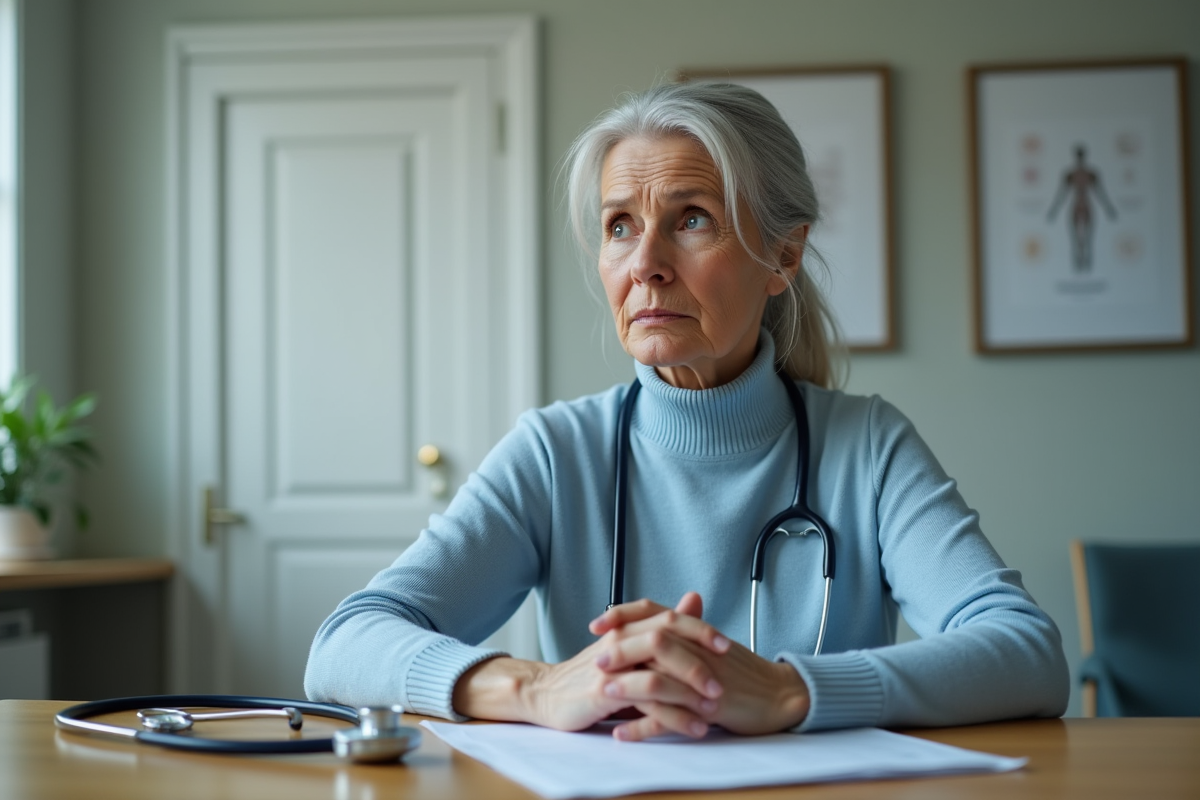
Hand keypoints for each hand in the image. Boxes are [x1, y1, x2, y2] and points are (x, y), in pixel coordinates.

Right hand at [451, 600, 727, 736]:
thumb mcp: (629, 647)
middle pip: (665, 639)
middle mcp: (621, 642)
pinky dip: (673, 717)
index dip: (699, 629)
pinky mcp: (604, 693)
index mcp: (628, 628)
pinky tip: (692, 727)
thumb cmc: (592, 673)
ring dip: (689, 691)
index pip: (668, 618)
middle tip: (723, 680)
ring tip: (713, 707)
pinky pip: (646, 704)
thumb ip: (662, 627)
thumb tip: (694, 600)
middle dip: (699, 659)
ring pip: (657, 673)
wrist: (548, 695)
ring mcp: (612, 667)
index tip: (727, 643)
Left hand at [590, 592, 810, 739]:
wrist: (778, 695)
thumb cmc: (741, 672)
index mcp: (695, 633)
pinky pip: (672, 719)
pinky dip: (643, 728)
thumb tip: (648, 626)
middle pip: (654, 642)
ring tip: (601, 695)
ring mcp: (704, 679)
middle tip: (596, 659)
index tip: (597, 624)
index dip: (624, 615)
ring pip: (660, 679)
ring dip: (628, 688)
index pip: (655, 611)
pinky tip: (622, 734)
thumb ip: (681, 634)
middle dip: (621, 651)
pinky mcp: (710, 707)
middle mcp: (698, 650)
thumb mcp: (710, 646)